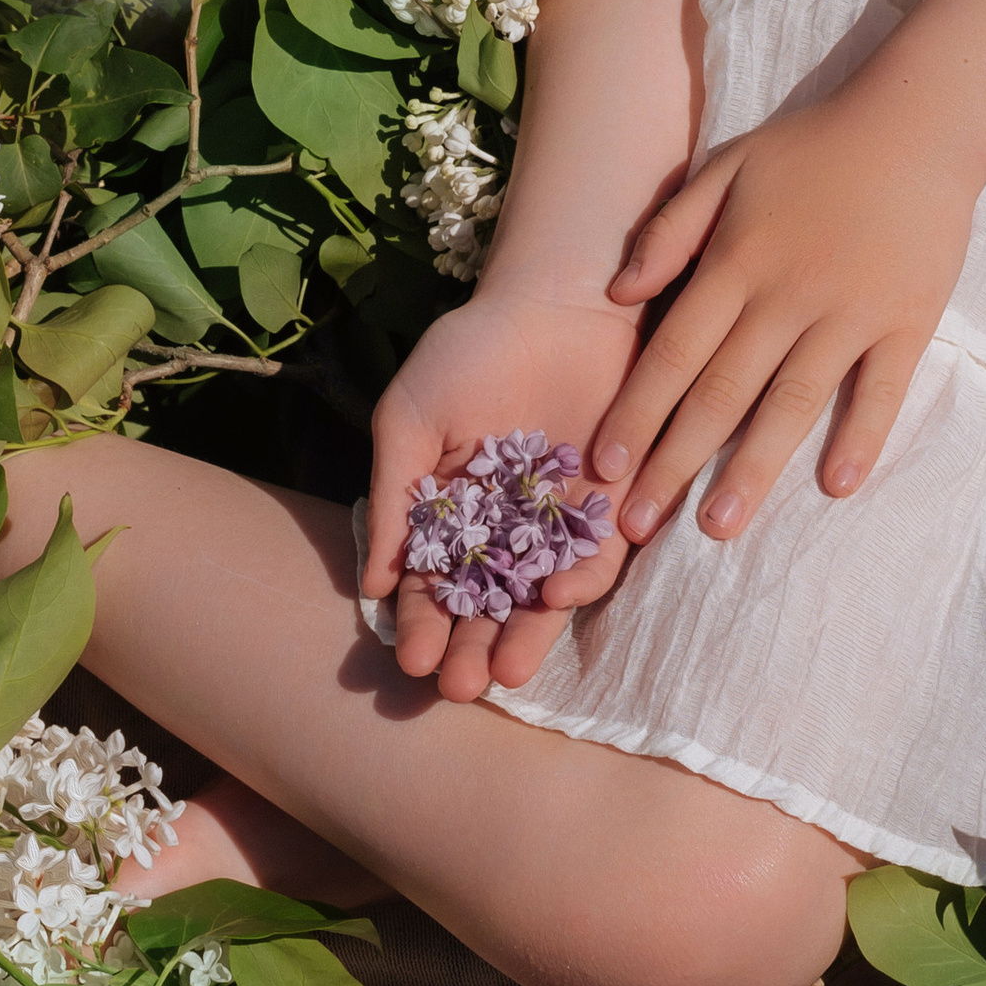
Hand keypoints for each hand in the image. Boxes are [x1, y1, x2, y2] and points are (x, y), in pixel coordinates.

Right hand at [362, 284, 643, 704]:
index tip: (412, 658)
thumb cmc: (473, 350)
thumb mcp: (412, 414)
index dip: (422, 622)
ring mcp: (560, 521)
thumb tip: (371, 586)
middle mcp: (507, 529)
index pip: (434, 583)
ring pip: (540, 596)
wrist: (558, 299)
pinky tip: (554, 595)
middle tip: (458, 686)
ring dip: (524, 636)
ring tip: (504, 671)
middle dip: (472, 647)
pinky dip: (578, 580)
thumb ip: (393, 495)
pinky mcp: (614, 506)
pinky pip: (598, 556)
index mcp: (453, 512)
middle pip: (488, 604)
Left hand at [591, 84, 980, 548]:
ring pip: (791, 401)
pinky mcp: (905, 322)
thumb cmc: (812, 148)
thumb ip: (670, 231)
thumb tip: (618, 294)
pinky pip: (880, 388)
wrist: (914, 122)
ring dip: (752, 467)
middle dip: (673, 462)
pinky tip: (836, 484)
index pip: (672, 352)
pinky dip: (860, 435)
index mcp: (736, 261)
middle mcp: (785, 295)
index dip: (636, 412)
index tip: (604, 469)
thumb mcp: (725, 167)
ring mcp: (848, 312)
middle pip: (720, 391)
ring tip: (718, 526)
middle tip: (636, 529)